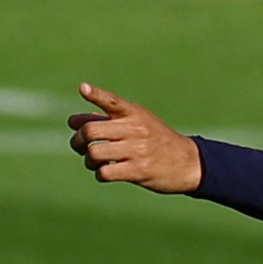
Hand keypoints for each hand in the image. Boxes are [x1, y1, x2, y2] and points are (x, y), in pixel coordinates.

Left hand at [67, 83, 201, 192]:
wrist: (189, 162)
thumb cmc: (157, 141)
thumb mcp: (139, 123)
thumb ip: (108, 120)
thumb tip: (73, 121)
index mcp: (135, 114)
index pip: (113, 101)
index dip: (96, 94)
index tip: (83, 89)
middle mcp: (136, 129)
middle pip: (91, 131)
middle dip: (78, 141)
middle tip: (80, 147)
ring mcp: (137, 150)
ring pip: (95, 153)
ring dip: (88, 160)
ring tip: (94, 163)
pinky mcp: (139, 170)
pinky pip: (105, 172)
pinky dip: (99, 174)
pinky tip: (106, 173)